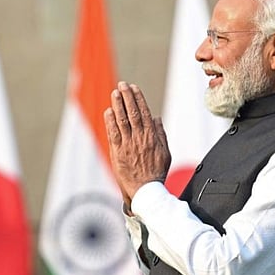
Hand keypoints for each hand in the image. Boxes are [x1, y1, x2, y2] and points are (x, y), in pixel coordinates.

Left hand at [103, 81, 170, 201]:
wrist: (147, 190)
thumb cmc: (156, 173)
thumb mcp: (165, 152)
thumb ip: (161, 134)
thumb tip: (157, 118)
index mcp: (152, 136)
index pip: (144, 112)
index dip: (138, 99)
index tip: (134, 88)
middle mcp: (140, 138)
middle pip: (133, 113)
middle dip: (127, 97)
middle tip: (122, 85)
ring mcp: (128, 145)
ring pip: (122, 121)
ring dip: (118, 105)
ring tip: (115, 93)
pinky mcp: (118, 153)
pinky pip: (113, 134)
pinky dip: (110, 122)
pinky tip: (108, 111)